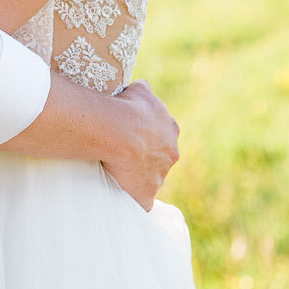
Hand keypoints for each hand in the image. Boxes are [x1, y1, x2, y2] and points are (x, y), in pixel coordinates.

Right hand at [102, 79, 179, 209]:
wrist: (119, 131)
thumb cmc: (128, 108)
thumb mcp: (139, 90)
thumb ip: (145, 90)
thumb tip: (144, 86)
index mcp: (171, 131)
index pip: (163, 138)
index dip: (148, 139)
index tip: (134, 138)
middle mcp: (171, 155)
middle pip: (160, 161)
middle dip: (146, 160)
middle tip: (125, 157)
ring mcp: (159, 177)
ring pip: (151, 180)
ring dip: (138, 178)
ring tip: (118, 174)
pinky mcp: (146, 195)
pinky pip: (141, 202)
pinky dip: (133, 200)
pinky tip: (121, 196)